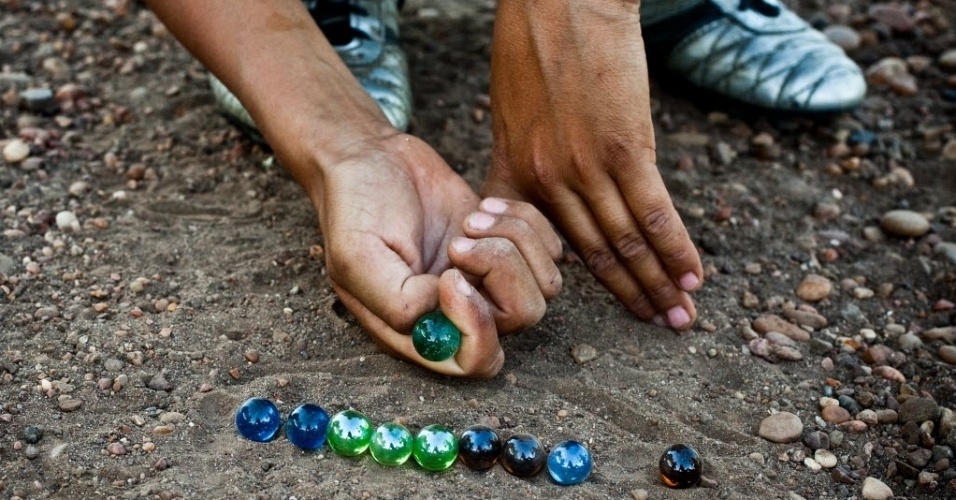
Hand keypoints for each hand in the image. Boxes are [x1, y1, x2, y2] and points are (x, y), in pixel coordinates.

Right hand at [317, 134, 561, 376]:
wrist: (372, 158)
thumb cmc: (355, 208)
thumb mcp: (356, 256)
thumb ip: (396, 299)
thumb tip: (443, 308)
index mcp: (419, 330)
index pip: (475, 360)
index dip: (477, 327)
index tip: (451, 276)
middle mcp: (461, 313)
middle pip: (521, 317)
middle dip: (500, 270)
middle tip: (460, 238)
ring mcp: (489, 280)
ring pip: (544, 284)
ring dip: (513, 240)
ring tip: (472, 218)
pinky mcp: (508, 246)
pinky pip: (551, 249)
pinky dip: (526, 221)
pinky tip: (485, 206)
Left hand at [483, 0, 701, 328]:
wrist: (559, 2)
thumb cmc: (532, 47)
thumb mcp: (509, 113)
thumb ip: (523, 159)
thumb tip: (541, 189)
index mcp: (518, 176)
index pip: (555, 244)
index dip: (588, 280)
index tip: (610, 303)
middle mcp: (549, 182)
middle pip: (595, 253)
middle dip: (631, 295)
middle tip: (659, 327)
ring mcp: (586, 167)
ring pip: (625, 241)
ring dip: (658, 282)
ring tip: (680, 315)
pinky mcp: (625, 147)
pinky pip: (653, 210)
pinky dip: (675, 247)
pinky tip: (692, 274)